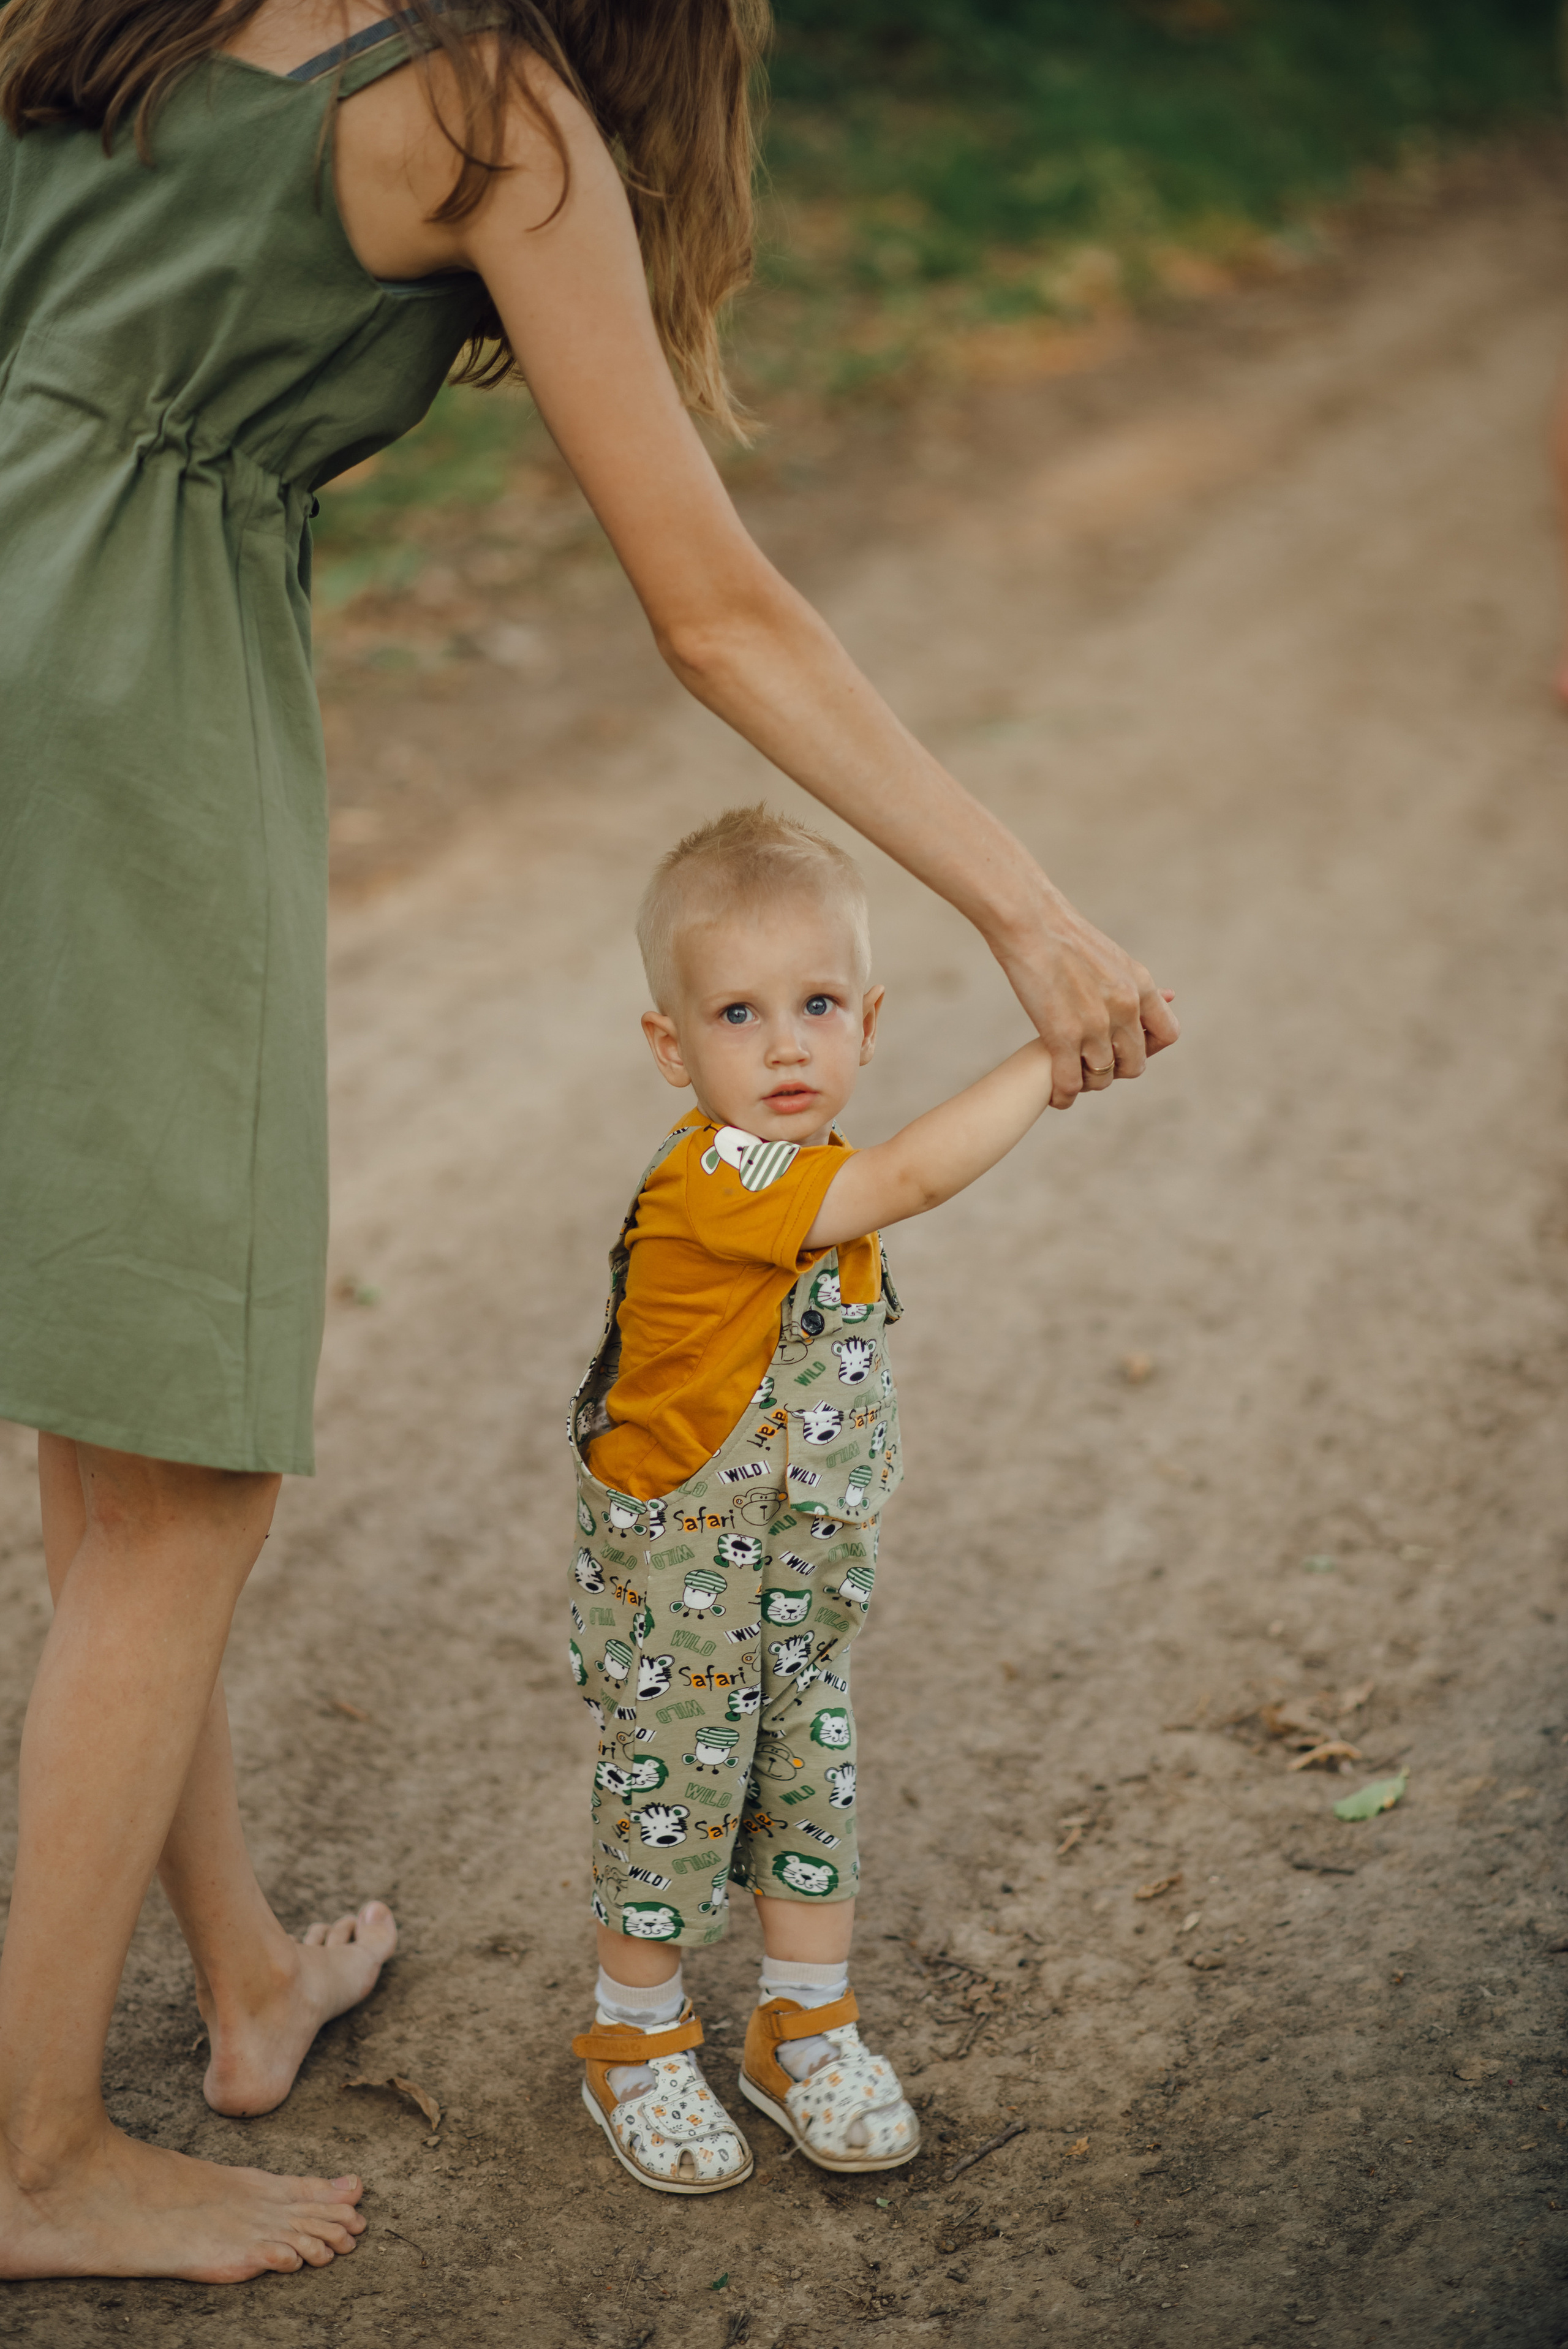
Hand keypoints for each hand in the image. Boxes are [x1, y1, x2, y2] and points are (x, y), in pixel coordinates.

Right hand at [995, 887, 1178, 1110]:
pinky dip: (1065, 1095)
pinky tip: (1059, 1096)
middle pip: (1135, 1063)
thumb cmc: (1064, 934)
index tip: (1130, 1048)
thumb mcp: (1112, 958)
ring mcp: (1094, 1025)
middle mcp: (1124, 1009)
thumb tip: (1158, 996)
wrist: (1030, 923)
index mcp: (1140, 987)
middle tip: (1094, 1066)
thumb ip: (1130, 985)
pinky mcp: (1061, 1036)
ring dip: (1089, 1084)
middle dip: (1116, 1070)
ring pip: (1103, 1077)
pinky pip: (1070, 1082)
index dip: (1150, 1049)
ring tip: (1074, 1080)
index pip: (1167, 1034)